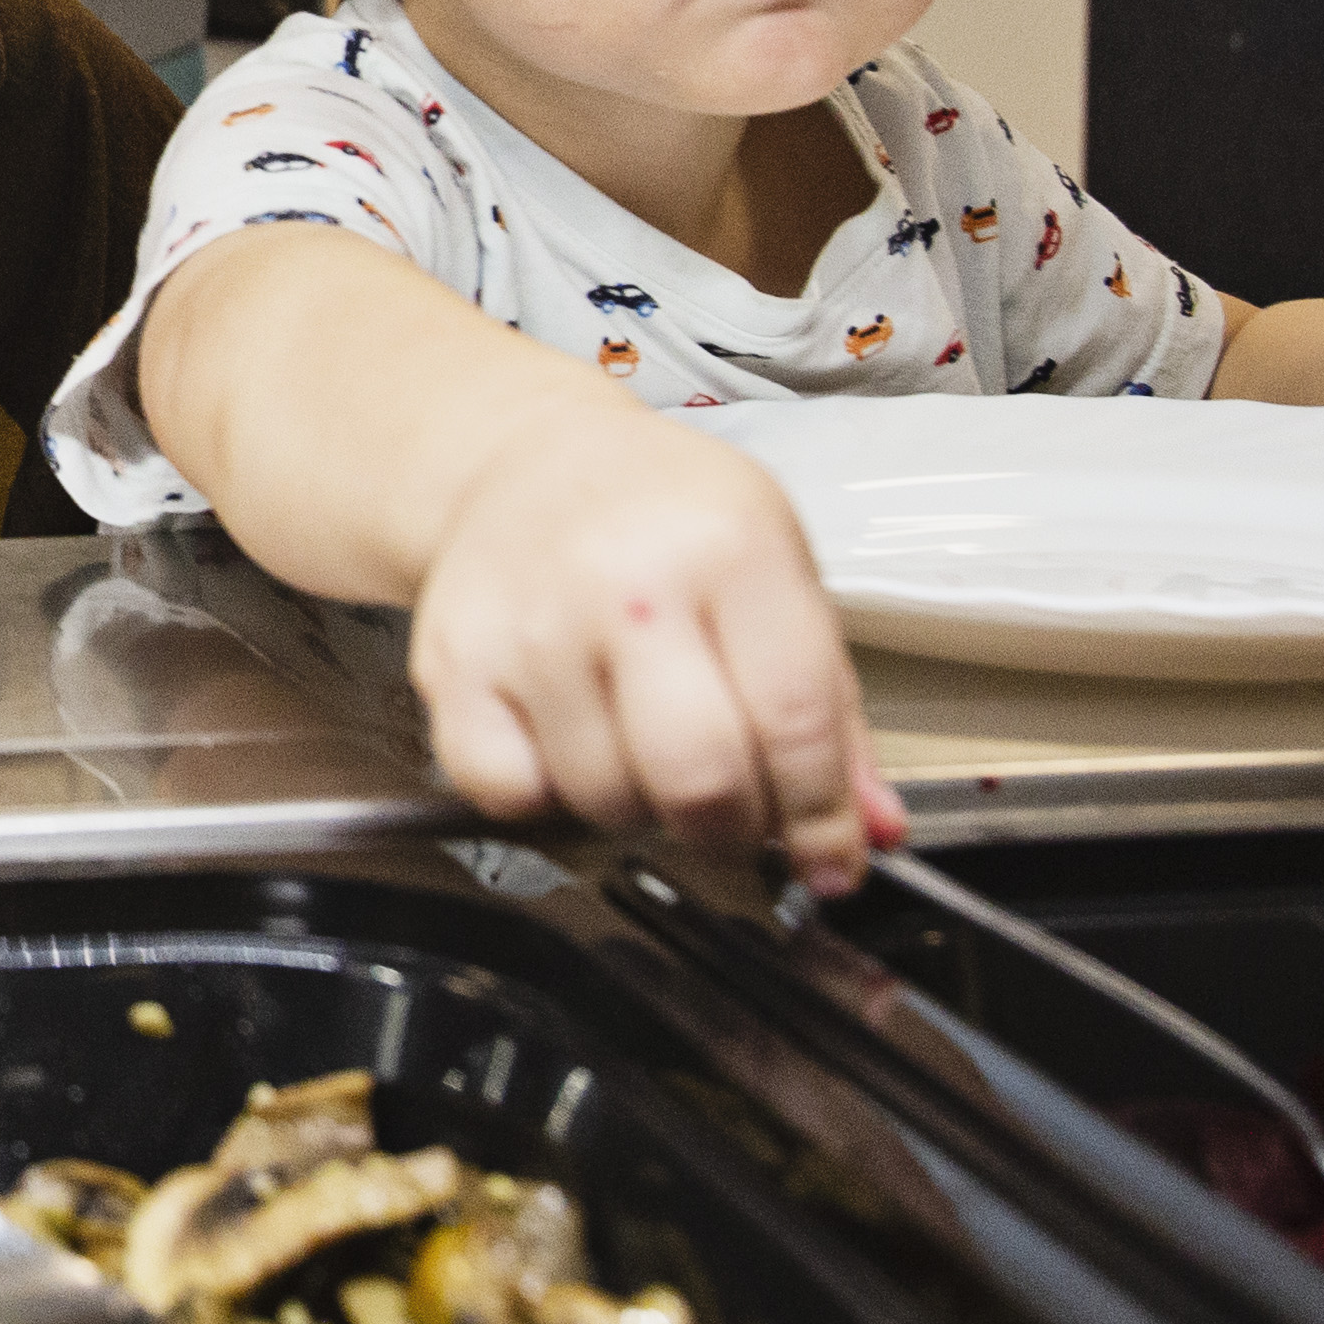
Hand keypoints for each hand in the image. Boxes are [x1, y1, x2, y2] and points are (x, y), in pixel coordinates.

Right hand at [408, 401, 901, 895]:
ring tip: (641, 754)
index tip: (828, 863)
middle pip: (698, 778)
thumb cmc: (670, 520)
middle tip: (730, 816)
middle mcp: (626, 585)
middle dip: (730, 830)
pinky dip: (543, 799)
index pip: (795, 722)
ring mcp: (532, 625)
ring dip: (637, 810)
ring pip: (604, 800)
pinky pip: (507, 792)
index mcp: (731, 550)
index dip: (821, 817)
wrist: (533, 460)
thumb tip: (868, 834)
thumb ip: (829, 707)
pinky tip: (566, 748)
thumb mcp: (779, 572)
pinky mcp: (454, 662)